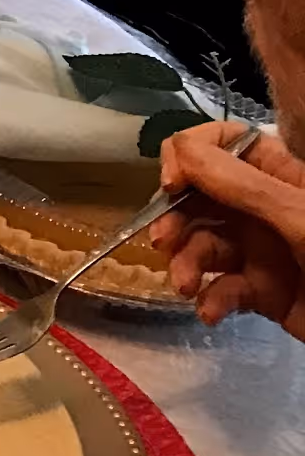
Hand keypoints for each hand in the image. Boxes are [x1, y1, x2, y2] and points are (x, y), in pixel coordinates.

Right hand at [154, 122, 304, 332]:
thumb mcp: (298, 216)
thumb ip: (240, 184)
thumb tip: (179, 150)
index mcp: (278, 175)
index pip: (221, 144)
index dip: (188, 157)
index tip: (173, 185)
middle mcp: (263, 207)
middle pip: (200, 197)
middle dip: (177, 218)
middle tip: (163, 242)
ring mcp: (261, 250)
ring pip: (204, 245)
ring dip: (188, 264)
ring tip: (188, 286)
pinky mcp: (261, 292)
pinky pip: (222, 289)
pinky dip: (211, 300)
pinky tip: (213, 312)